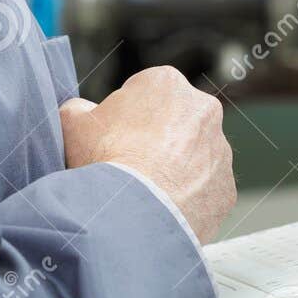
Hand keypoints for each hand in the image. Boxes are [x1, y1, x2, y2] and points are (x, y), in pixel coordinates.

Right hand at [59, 67, 235, 243]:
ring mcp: (219, 150)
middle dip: (157, 140)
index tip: (114, 138)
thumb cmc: (104, 161)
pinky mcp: (226, 188)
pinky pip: (205, 191)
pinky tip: (163, 210)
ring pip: (195, 157)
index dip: (126, 116)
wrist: (134, 214)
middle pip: (176, 122)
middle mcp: (203, 109)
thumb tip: (82, 111)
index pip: (145, 93)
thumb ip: (78, 108)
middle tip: (130, 165)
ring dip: (175, 170)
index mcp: (166, 82)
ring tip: (146, 193)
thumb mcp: (71, 122)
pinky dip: (188, 200)